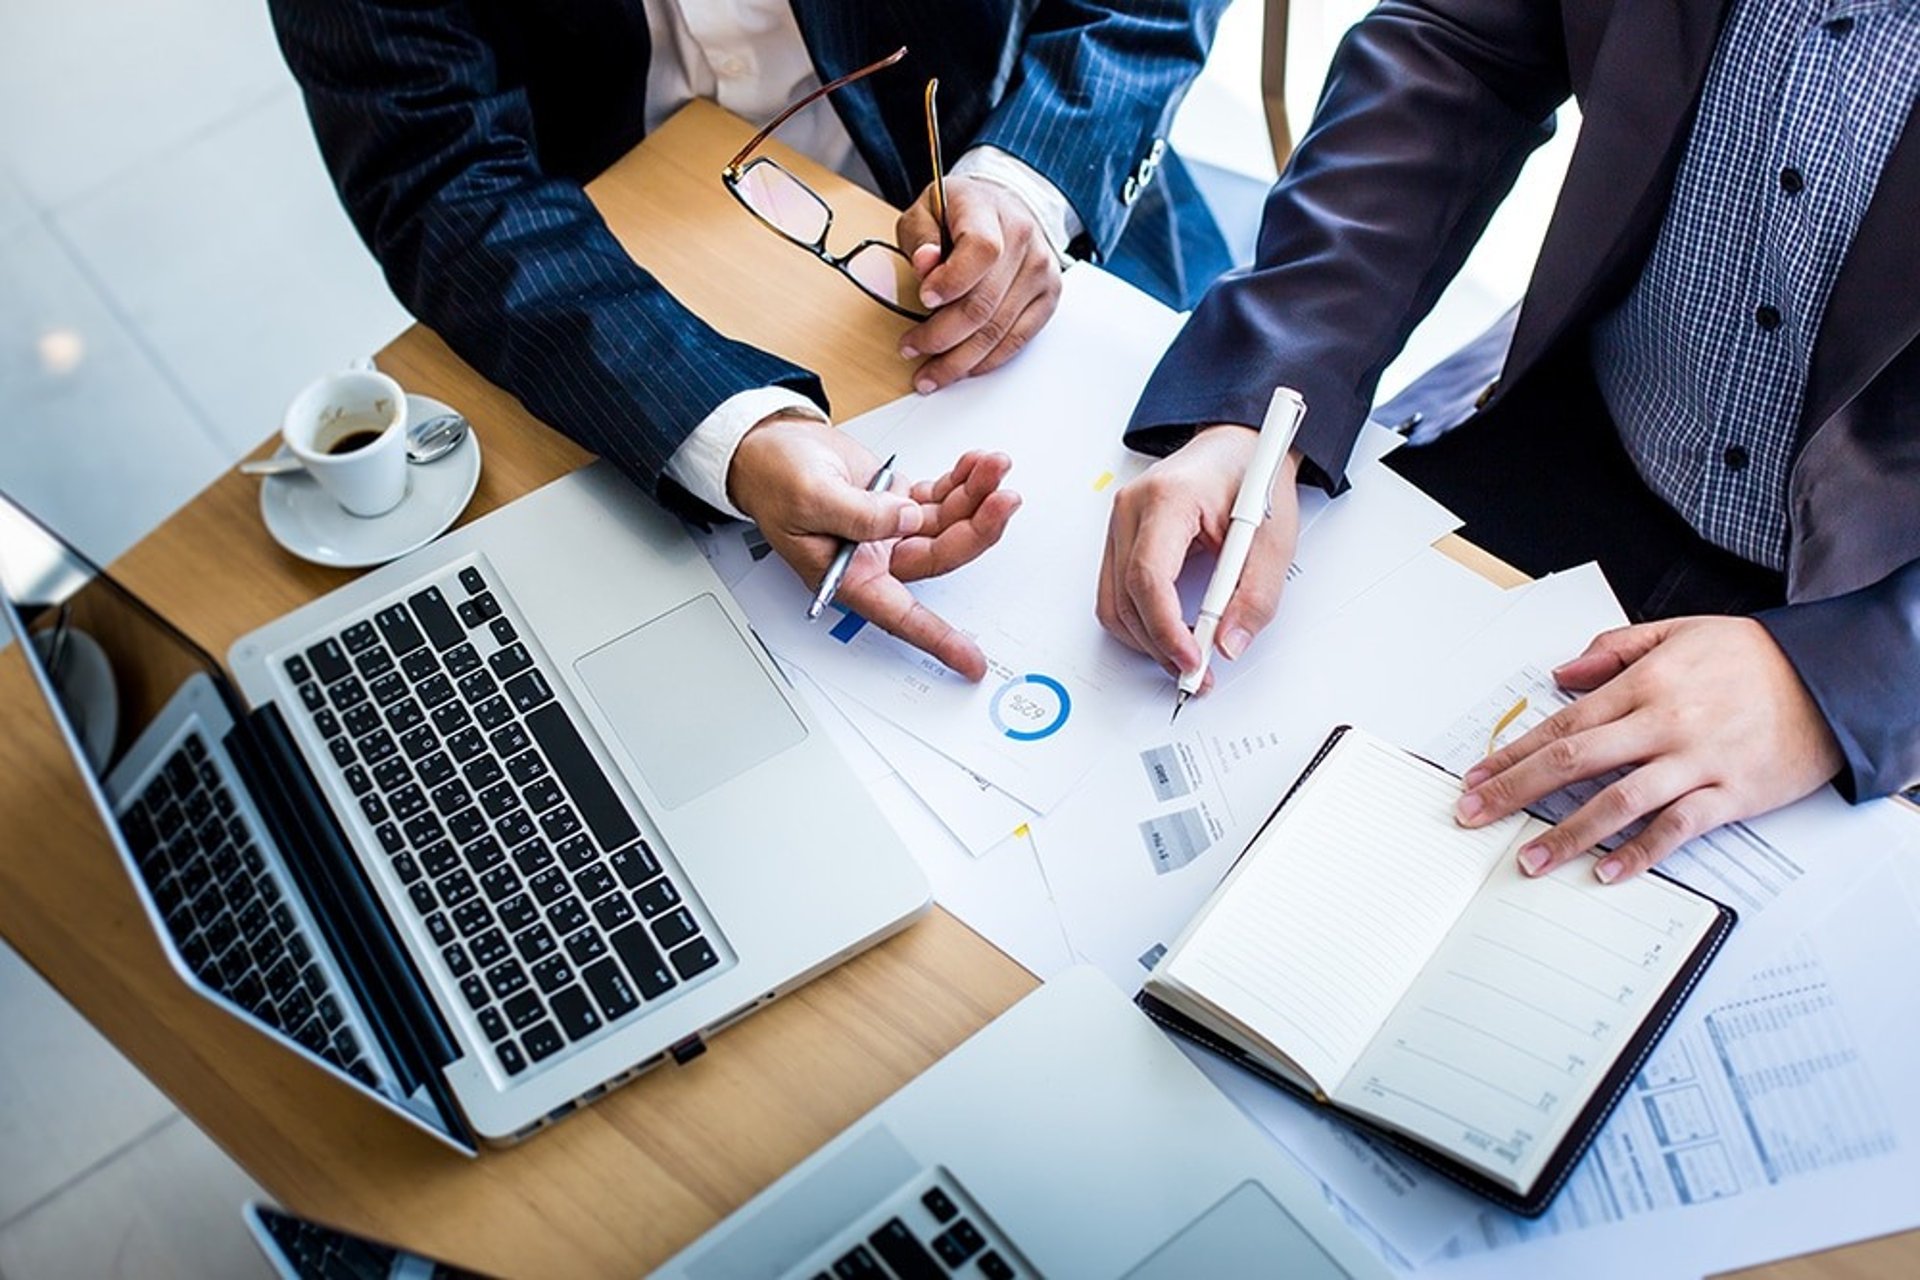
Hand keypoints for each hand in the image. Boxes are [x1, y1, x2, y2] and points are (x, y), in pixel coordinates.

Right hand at [728, 415, 1020, 680]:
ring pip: (950, 525)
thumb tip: (908, 517)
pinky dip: (964, 482)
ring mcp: (893, 531)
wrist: (772, 448)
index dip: (938, 639)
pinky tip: (976, 466)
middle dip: (978, 528)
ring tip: (992, 466)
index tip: (970, 662)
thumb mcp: (809, 498)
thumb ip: (860, 514)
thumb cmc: (776, 481)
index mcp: (852, 576)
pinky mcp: (899, 503)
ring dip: (977, 497)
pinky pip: (943, 499)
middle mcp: (878, 559)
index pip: (902, 616)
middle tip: (1003, 499)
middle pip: (942, 556)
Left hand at [895, 176, 1062, 393]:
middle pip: (984, 303)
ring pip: (998, 331)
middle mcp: (1023, 241)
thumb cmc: (962, 212)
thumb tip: (924, 263)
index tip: (924, 299)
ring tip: (929, 373)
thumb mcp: (927, 209)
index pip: (981, 251)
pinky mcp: (1048, 296)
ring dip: (959, 360)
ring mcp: (1039, 271)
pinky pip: (1017, 339)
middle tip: (911, 349)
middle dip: (941, 336)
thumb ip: (920, 236)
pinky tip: (962, 367)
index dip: (951, 282)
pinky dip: (986, 360)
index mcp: (990, 212)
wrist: (1006, 208)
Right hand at [1096, 425, 1301, 687]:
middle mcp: (1131, 508)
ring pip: (1114, 604)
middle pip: (1126, 598)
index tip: (1194, 659)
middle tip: (1198, 672)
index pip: (1149, 576)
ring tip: (1188, 658)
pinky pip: (1116, 595)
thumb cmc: (1252, 476)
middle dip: (1159, 645)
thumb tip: (1228, 644)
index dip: (1167, 628)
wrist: (1237, 445)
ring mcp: (1119, 524)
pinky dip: (1141, 624)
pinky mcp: (1120, 540)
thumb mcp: (1272, 537)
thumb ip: (1255, 595)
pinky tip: (1171, 634)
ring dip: (1147, 641)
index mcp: (1168, 497)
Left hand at [1456, 616, 1843, 882]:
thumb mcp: (1679, 632)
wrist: (1831, 678)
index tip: (1477, 777)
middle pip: (1573, 760)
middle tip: (1475, 815)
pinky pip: (1678, 828)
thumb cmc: (1754, 657)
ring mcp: (1697, 761)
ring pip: (1619, 801)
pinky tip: (1608, 872)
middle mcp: (1664, 723)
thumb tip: (1561, 675)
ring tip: (1530, 860)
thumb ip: (1614, 650)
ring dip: (1568, 834)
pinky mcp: (1732, 793)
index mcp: (1645, 685)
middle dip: (1516, 790)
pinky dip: (1642, 852)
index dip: (1514, 754)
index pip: (1561, 723)